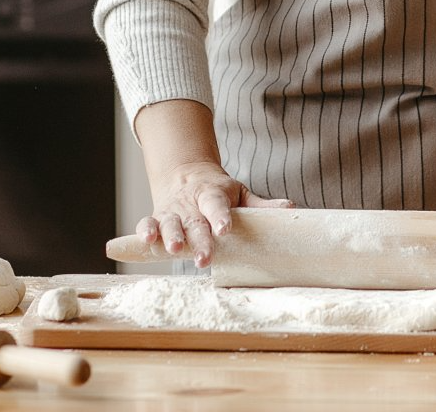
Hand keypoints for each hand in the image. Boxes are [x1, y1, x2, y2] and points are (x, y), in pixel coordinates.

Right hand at [137, 161, 293, 268]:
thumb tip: (291, 208)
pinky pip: (147, 222)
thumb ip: (261, 205)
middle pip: (195, 221)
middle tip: (204, 258)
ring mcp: (172, 210)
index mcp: (213, 194)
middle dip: (198, 240)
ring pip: (170, 223)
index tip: (226, 229)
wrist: (187, 176)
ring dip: (170, 236)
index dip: (221, 216)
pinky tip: (146, 240)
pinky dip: (144, 231)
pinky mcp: (157, 217)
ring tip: (174, 250)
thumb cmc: (219, 192)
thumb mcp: (240, 193)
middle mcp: (191, 203)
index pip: (217, 204)